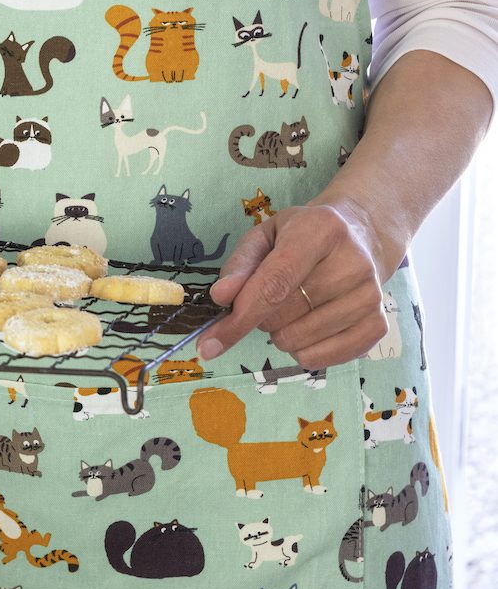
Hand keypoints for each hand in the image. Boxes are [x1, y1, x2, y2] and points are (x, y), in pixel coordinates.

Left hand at [196, 202, 389, 368]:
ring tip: (291, 309)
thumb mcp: (265, 235)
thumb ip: (239, 265)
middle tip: (268, 300)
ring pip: (301, 341)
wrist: (361, 235)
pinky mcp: (380, 324)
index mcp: (320, 230)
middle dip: (259, 318)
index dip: (240, 317)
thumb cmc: (302, 236)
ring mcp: (371, 296)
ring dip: (281, 334)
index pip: (275, 283)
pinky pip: (326, 358)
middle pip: (284, 315)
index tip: (209, 344)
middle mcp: (353, 262)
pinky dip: (304, 352)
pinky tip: (307, 328)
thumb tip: (220, 298)